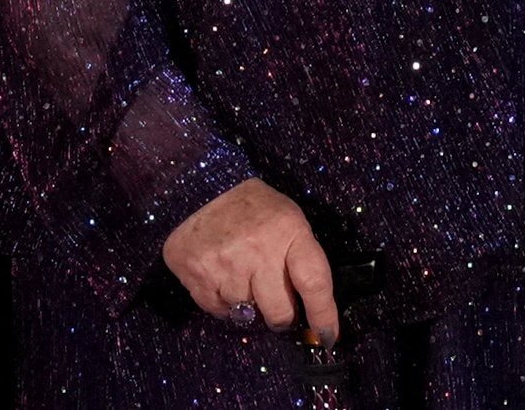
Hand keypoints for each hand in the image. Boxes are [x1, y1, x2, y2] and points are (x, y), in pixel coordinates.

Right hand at [163, 177, 338, 342]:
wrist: (203, 188)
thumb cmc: (255, 209)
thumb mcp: (289, 219)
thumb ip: (301, 259)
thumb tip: (311, 312)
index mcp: (288, 230)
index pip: (314, 283)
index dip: (323, 315)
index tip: (328, 336)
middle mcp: (258, 249)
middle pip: (279, 312)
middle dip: (280, 314)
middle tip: (273, 296)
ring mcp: (225, 263)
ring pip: (247, 314)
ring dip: (247, 302)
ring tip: (240, 270)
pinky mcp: (197, 274)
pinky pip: (219, 311)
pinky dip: (222, 300)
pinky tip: (221, 274)